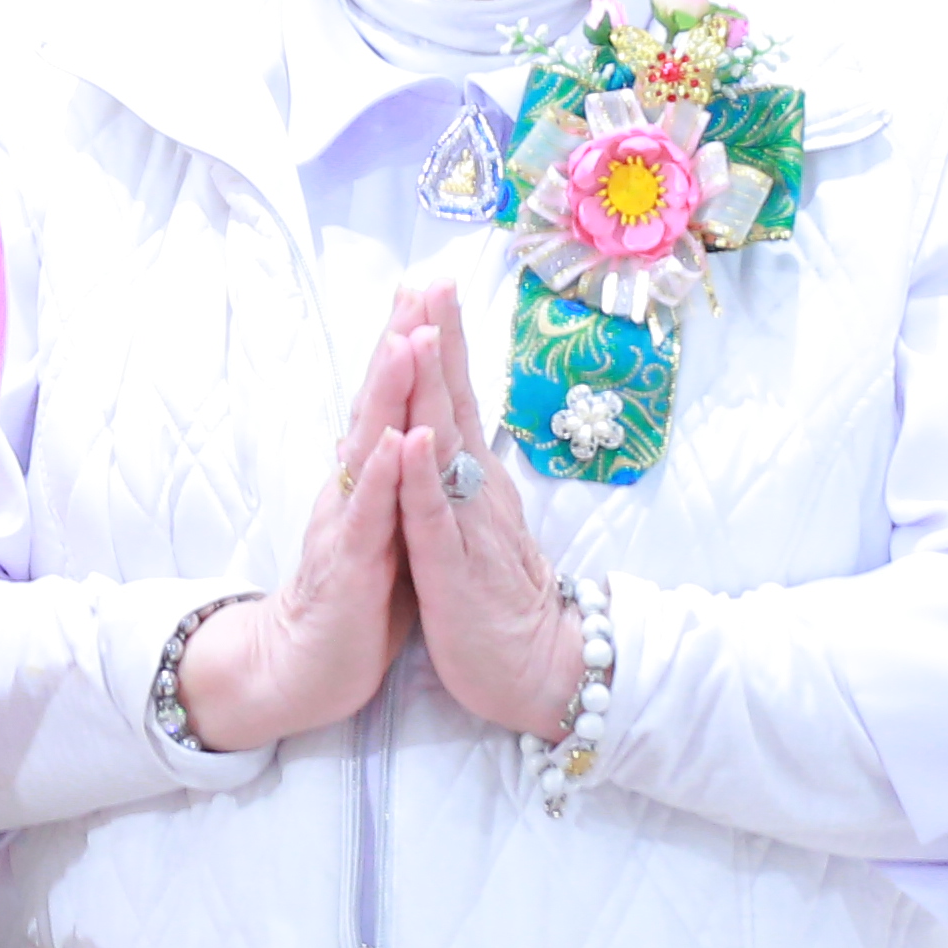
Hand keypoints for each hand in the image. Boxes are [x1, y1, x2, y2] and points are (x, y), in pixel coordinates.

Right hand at [176, 313, 423, 751]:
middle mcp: (350, 486)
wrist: (305, 666)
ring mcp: (346, 520)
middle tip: (417, 288)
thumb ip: (391, 472)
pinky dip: (379, 477)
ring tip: (404, 341)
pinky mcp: (347, 564)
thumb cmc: (356, 596)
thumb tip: (403, 423)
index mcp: (367, 477)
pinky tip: (391, 442)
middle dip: (396, 343)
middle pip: (374, 404)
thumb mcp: (384, 522)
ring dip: (385, 393)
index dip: (406, 344)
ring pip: (367, 446)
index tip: (427, 290)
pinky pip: (365, 515)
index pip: (389, 399)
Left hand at [393, 280, 584, 739]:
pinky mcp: (452, 567)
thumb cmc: (496, 596)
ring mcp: (465, 523)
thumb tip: (447, 424)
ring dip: (430, 390)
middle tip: (432, 277)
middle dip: (439, 338)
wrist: (534, 669)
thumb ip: (462, 473)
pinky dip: (420, 477)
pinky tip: (412, 439)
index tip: (430, 281)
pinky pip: (432, 517)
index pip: (454, 395)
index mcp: (472, 478)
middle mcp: (474, 488)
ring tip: (419, 332)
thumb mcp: (473, 521)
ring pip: (444, 447)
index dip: (441, 339)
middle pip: (453, 401)